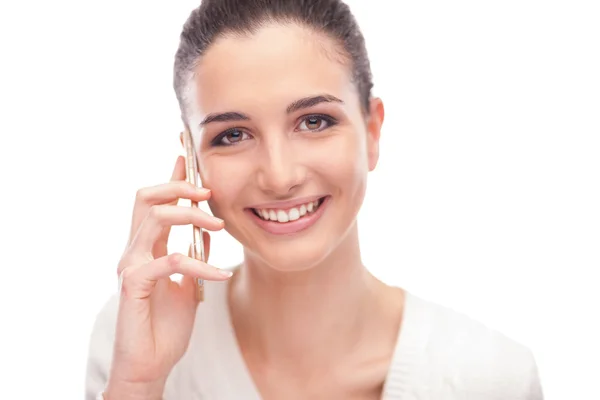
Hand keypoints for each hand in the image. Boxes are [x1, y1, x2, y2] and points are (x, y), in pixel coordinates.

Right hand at [105, 156, 231, 396]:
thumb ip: (192, 252)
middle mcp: (134, 250)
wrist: (150, 362)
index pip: (154, 201)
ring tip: (220, 226)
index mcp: (146, 246)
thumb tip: (208, 229)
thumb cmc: (166, 323)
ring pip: (155, 218)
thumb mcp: (187, 280)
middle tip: (208, 191)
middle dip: (178, 185)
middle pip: (146, 197)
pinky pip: (170, 261)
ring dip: (191, 216)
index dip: (171, 176)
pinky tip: (220, 274)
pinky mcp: (134, 285)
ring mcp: (131, 265)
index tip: (187, 155)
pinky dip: (199, 263)